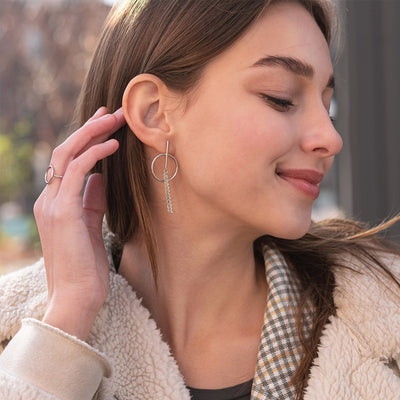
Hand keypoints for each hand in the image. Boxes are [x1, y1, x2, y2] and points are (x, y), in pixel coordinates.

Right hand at [34, 107, 124, 339]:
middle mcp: (48, 200)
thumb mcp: (90, 226)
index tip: (105, 124)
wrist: (76, 298)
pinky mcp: (63, 212)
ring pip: (67, 155)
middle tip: (113, 113)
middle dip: (89, 128)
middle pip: (64, 151)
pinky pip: (76, 173)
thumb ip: (92, 201)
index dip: (85, 140)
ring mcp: (52, 205)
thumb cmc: (85, 266)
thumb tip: (101, 177)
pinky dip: (94, 155)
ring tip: (115, 121)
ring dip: (92, 134)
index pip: (66, 162)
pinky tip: (112, 145)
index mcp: (54, 203)